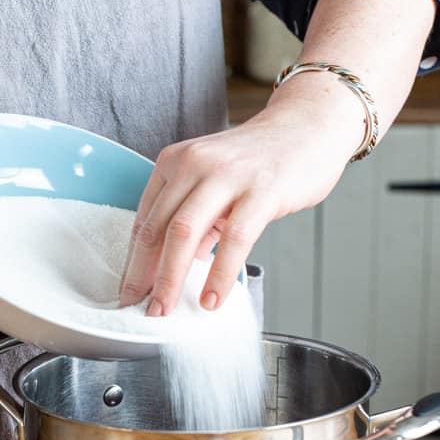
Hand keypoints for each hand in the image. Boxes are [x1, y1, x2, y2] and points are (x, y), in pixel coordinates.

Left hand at [119, 102, 354, 314]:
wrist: (310, 128)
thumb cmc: (257, 163)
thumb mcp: (211, 186)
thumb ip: (193, 223)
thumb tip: (173, 268)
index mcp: (174, 163)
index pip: (145, 220)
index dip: (133, 262)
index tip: (129, 292)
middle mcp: (194, 164)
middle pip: (157, 229)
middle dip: (143, 276)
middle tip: (141, 309)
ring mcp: (226, 175)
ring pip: (184, 234)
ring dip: (170, 279)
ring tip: (166, 311)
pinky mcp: (261, 190)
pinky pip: (233, 239)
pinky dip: (218, 275)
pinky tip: (211, 299)